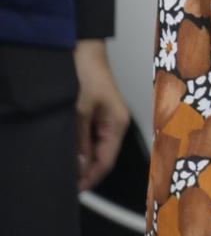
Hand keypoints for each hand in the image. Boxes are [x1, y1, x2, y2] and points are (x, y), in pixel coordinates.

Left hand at [73, 39, 128, 191]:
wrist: (82, 49)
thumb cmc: (88, 74)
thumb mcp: (80, 110)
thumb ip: (80, 141)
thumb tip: (80, 167)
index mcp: (117, 123)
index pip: (107, 160)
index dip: (91, 177)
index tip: (74, 190)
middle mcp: (113, 123)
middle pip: (101, 156)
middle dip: (85, 170)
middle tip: (64, 182)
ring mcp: (103, 118)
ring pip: (92, 147)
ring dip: (79, 158)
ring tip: (63, 168)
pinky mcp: (93, 113)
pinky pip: (87, 137)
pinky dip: (77, 146)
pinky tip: (65, 149)